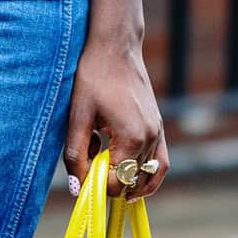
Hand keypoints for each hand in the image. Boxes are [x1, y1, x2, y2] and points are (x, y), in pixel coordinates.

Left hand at [63, 36, 169, 202]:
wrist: (115, 48)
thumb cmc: (93, 78)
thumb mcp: (77, 117)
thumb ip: (76, 155)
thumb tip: (77, 189)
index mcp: (132, 138)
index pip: (115, 184)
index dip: (95, 185)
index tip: (80, 173)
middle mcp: (150, 138)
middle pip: (131, 182)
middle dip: (108, 182)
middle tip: (88, 167)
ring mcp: (158, 133)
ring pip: (147, 176)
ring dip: (125, 178)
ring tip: (105, 176)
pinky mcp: (159, 127)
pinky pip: (161, 163)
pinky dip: (147, 176)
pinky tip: (129, 176)